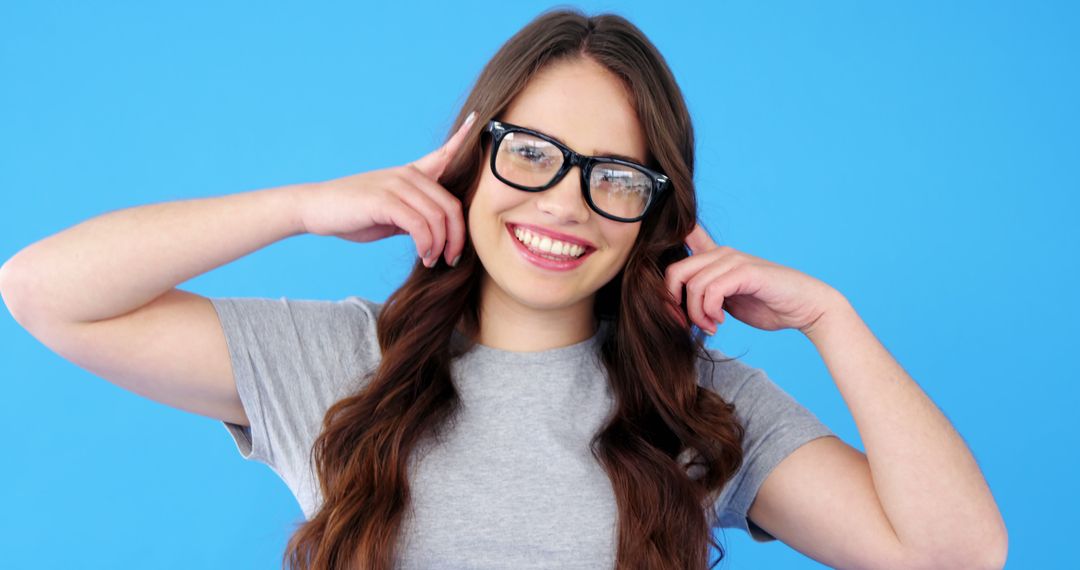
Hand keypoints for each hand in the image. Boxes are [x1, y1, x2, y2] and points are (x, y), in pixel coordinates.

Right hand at [298, 111, 476, 267]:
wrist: (315, 209)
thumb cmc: (353, 214)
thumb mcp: (391, 213)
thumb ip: (415, 215)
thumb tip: (437, 233)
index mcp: (411, 173)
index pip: (443, 153)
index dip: (463, 139)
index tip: (477, 121)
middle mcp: (407, 174)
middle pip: (451, 205)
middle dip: (457, 237)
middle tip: (451, 258)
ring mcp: (396, 185)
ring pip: (438, 218)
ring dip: (441, 246)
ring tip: (432, 260)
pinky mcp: (385, 200)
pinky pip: (421, 226)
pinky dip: (427, 245)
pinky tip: (423, 255)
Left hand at [664, 223, 846, 335]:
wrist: (804, 308)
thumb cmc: (765, 304)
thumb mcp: (725, 299)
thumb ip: (703, 294)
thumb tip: (672, 305)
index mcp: (714, 257)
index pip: (683, 237)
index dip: (661, 251)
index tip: (660, 289)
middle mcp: (721, 253)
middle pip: (674, 272)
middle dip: (673, 304)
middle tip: (686, 324)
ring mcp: (734, 260)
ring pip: (692, 285)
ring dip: (696, 314)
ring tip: (711, 326)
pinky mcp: (745, 272)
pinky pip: (711, 291)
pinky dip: (709, 312)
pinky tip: (720, 322)